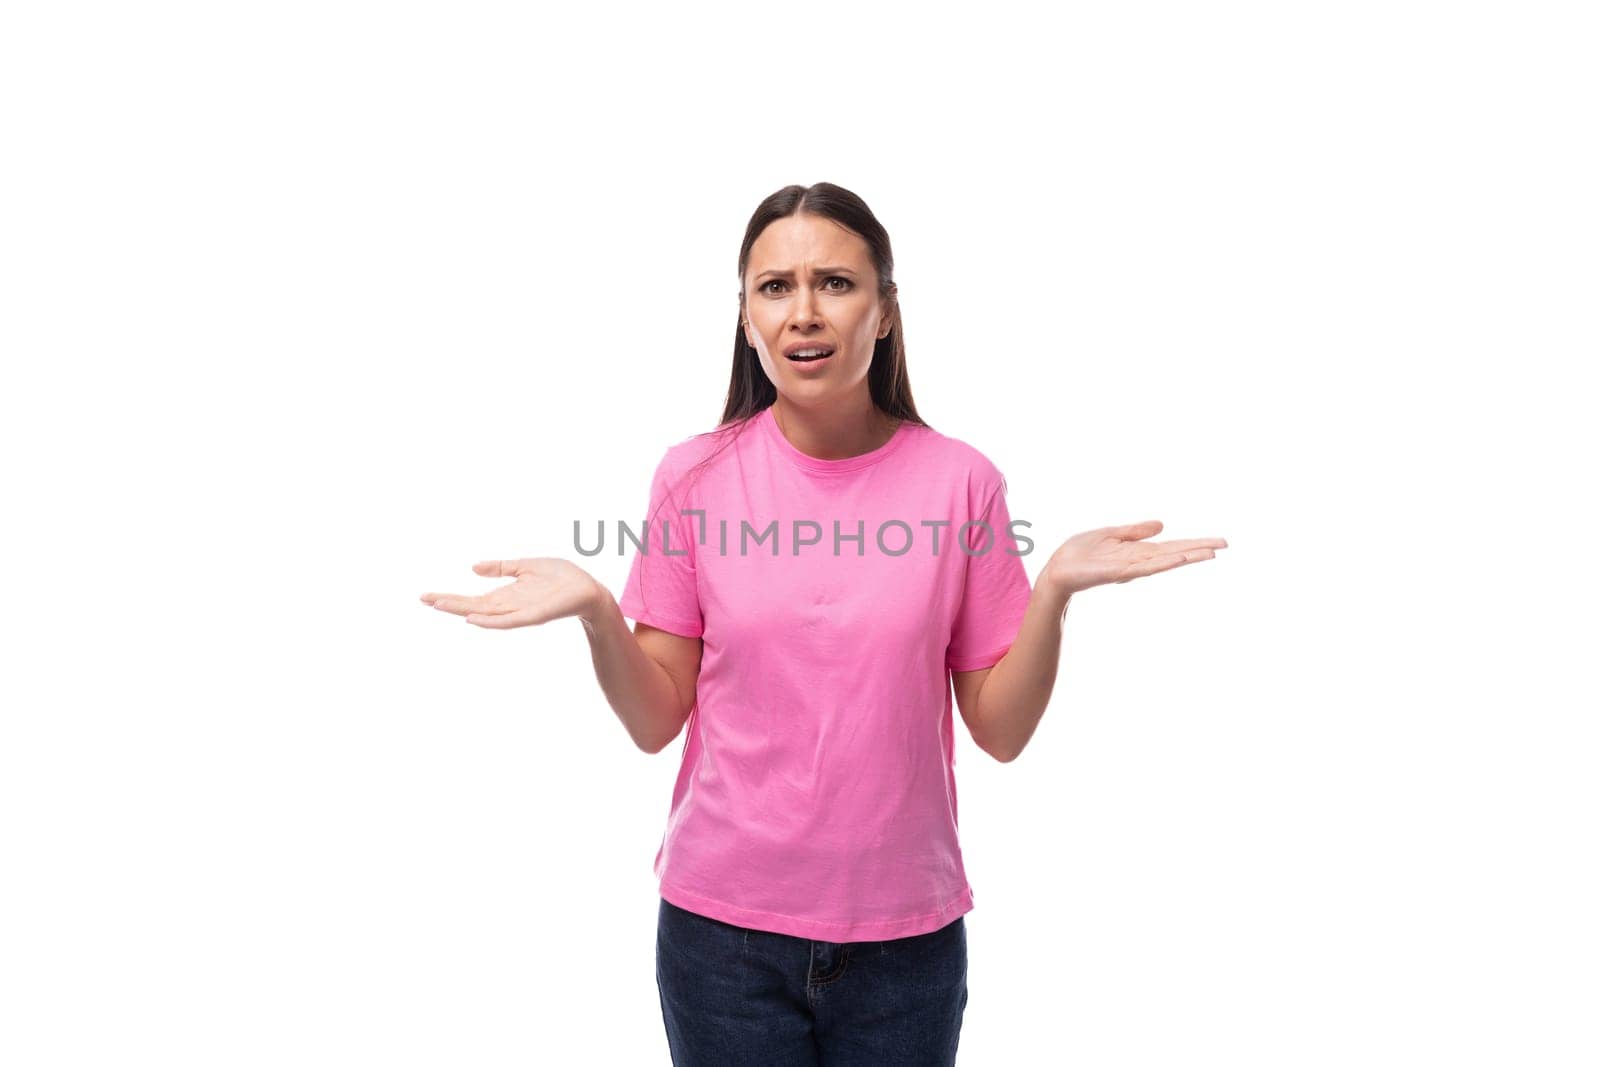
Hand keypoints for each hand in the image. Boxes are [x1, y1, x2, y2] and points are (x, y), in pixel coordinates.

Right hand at [420, 558, 604, 628]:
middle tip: (425, 599)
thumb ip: (501, 568)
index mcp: (506, 596)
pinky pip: (509, 621)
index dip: (451, 598)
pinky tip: (473, 619)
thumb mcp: (526, 566)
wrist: (589, 589)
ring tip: (440, 605)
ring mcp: (520, 612)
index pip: (473, 599)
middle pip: (473, 607)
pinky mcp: (534, 615)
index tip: (427, 596)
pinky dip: (491, 622)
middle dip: (449, 604)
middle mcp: (509, 607)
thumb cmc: (561, 577)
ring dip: (463, 611)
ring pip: (486, 614)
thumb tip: (473, 568)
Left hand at [1040, 520, 1226, 598]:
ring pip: (1165, 561)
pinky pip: (1145, 567)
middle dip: (1199, 549)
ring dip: (1187, 556)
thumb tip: (1162, 525)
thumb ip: (1135, 531)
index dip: (1194, 544)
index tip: (1217, 542)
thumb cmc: (1080, 554)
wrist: (1057, 569)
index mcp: (1138, 552)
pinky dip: (1163, 563)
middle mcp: (1139, 562)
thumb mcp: (1110, 535)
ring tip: (1210, 552)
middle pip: (1175, 554)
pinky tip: (1179, 558)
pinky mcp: (1119, 573)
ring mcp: (1131, 568)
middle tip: (1225, 544)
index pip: (1172, 547)